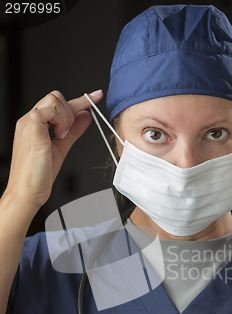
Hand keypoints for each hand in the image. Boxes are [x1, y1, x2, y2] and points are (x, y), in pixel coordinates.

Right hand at [5, 90, 102, 212]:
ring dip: (65, 117)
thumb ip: (74, 131)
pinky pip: (47, 110)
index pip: (57, 104)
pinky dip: (60, 121)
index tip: (96, 96)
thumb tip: (86, 117)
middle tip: (68, 133)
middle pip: (55, 96)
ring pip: (53, 99)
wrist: (27, 192)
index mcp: (35, 124)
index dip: (80, 100)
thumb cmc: (39, 175)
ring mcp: (28, 123)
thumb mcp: (62, 148)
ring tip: (62, 137)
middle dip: (71, 111)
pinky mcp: (31, 129)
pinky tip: (59, 136)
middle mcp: (30, 120)